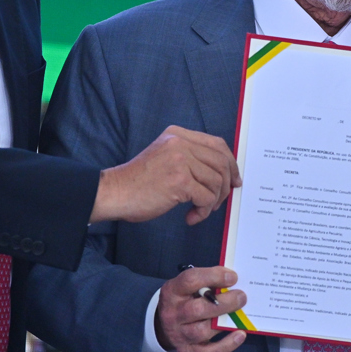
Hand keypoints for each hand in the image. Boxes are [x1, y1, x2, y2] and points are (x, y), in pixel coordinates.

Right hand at [91, 126, 241, 224]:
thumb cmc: (139, 181)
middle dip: (226, 185)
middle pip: (221, 162)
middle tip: (219, 201)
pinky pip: (206, 197)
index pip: (217, 144)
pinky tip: (191, 217)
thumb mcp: (165, 156)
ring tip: (200, 210)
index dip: (230, 163)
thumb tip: (223, 172)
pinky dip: (203, 211)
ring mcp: (180, 160)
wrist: (115, 192)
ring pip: (216, 181)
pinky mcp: (179, 181)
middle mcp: (180, 143)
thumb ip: (189, 156)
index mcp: (178, 134)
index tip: (234, 179)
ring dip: (212, 201)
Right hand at [154, 266, 246, 351]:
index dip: (214, 277)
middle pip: (197, 310)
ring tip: (240, 313)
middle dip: (223, 303)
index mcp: (172, 291)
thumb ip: (208, 282)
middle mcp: (173, 314)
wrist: (164, 324)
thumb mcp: (188, 285)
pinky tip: (240, 335)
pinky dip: (226, 346)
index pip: (190, 280)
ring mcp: (178, 334)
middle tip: (241, 297)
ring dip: (224, 322)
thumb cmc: (184, 299)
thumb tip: (233, 281)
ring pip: (202, 331)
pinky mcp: (187, 350)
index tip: (233, 277)